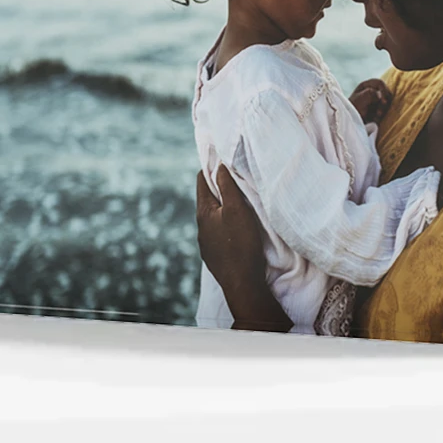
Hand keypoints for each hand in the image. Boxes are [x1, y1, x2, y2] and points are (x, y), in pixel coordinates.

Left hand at [195, 165, 291, 331]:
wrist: (242, 284)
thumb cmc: (241, 243)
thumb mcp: (237, 209)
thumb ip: (227, 186)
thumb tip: (219, 164)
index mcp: (203, 212)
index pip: (201, 179)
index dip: (212, 166)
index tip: (224, 158)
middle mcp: (200, 227)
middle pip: (208, 197)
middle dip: (219, 186)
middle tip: (236, 176)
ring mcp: (206, 243)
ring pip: (213, 216)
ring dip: (224, 207)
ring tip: (240, 201)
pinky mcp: (215, 255)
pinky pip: (219, 232)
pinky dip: (226, 223)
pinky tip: (239, 227)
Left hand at [349, 78, 391, 123]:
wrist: (349, 122)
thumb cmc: (352, 109)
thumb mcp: (359, 100)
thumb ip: (369, 94)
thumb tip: (380, 94)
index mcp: (366, 86)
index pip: (380, 83)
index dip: (384, 91)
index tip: (384, 101)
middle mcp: (372, 91)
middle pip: (386, 93)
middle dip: (384, 103)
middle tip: (379, 113)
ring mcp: (375, 100)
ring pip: (387, 102)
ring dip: (383, 110)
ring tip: (375, 118)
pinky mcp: (378, 109)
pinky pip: (385, 110)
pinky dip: (381, 115)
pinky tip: (375, 120)